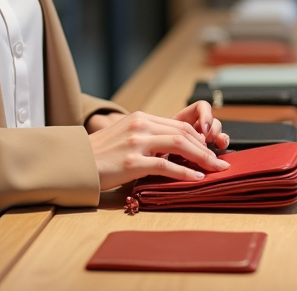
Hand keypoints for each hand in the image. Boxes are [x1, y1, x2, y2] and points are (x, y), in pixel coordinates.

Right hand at [88, 111, 230, 190]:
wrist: (75, 162)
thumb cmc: (100, 154)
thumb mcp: (125, 137)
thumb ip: (147, 138)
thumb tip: (173, 150)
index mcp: (140, 118)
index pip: (179, 125)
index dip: (200, 139)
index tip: (211, 151)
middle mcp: (140, 126)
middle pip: (184, 133)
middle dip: (206, 148)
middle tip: (220, 162)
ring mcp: (136, 143)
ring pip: (180, 145)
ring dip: (202, 159)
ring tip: (215, 170)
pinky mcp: (131, 162)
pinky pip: (166, 166)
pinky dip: (184, 173)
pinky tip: (196, 178)